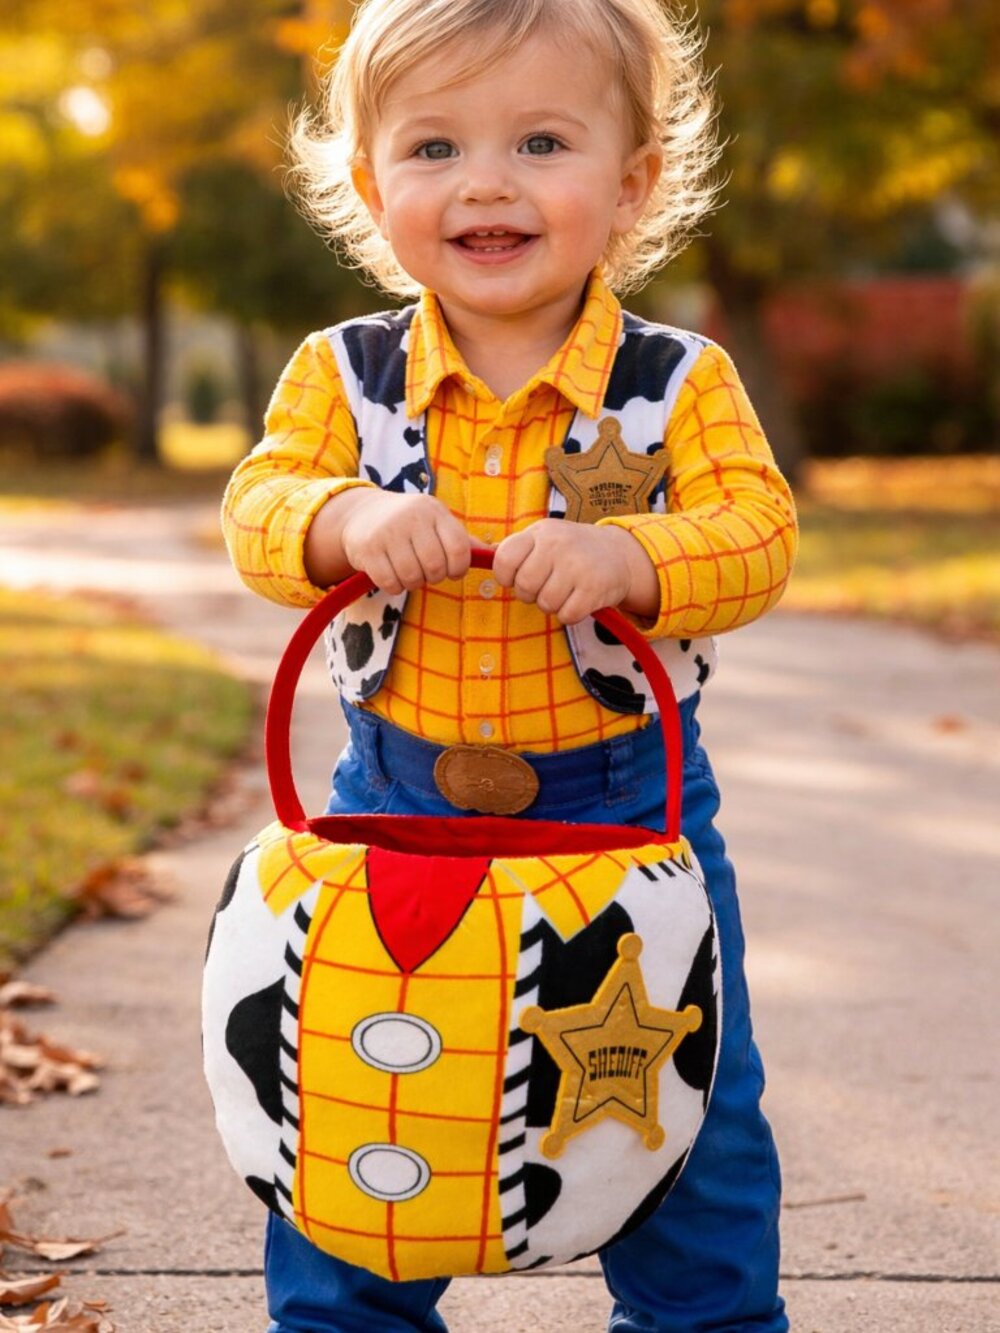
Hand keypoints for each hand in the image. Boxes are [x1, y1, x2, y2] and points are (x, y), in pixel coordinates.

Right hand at [340, 491, 472, 593]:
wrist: (362, 514)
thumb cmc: (410, 525)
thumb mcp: (437, 524)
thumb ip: (464, 542)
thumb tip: (497, 554)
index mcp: (435, 511)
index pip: (460, 549)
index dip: (459, 568)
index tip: (452, 571)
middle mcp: (412, 517)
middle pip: (436, 567)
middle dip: (433, 577)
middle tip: (426, 571)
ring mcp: (388, 532)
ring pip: (413, 577)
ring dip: (413, 583)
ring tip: (408, 571)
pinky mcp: (368, 549)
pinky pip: (390, 582)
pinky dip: (394, 586)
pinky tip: (391, 574)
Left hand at [492, 520, 658, 624]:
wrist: (617, 554)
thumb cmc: (570, 550)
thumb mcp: (543, 538)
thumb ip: (514, 549)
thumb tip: (477, 555)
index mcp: (540, 532)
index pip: (503, 560)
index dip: (506, 576)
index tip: (517, 577)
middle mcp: (558, 545)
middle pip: (524, 587)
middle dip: (531, 594)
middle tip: (546, 586)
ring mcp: (577, 566)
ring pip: (545, 603)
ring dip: (552, 604)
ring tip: (565, 590)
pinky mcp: (594, 589)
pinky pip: (566, 615)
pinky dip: (570, 613)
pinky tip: (578, 598)